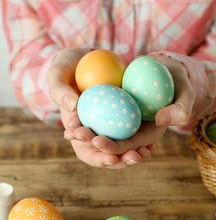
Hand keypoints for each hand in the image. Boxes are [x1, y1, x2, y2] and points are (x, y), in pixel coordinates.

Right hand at [47, 48, 155, 167]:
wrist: (87, 58)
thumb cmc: (68, 66)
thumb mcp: (59, 72)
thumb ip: (60, 89)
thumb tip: (73, 107)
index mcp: (77, 130)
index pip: (86, 151)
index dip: (97, 157)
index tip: (110, 156)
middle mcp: (96, 132)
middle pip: (108, 154)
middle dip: (120, 160)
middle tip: (134, 157)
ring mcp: (111, 126)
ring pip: (123, 147)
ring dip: (134, 154)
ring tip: (145, 154)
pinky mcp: (125, 118)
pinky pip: (135, 132)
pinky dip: (144, 141)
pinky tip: (153, 144)